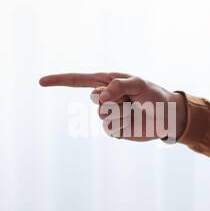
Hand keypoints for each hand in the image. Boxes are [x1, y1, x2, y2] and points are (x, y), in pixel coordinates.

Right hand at [39, 71, 187, 141]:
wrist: (168, 117)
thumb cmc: (155, 96)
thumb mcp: (139, 84)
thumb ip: (118, 85)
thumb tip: (100, 96)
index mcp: (106, 82)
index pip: (78, 80)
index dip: (59, 81)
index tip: (41, 82)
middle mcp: (104, 98)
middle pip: (95, 102)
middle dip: (114, 102)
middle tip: (131, 101)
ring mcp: (108, 114)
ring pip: (103, 117)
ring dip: (122, 115)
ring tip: (135, 112)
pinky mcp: (115, 130)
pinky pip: (111, 130)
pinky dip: (124, 126)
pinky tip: (134, 123)